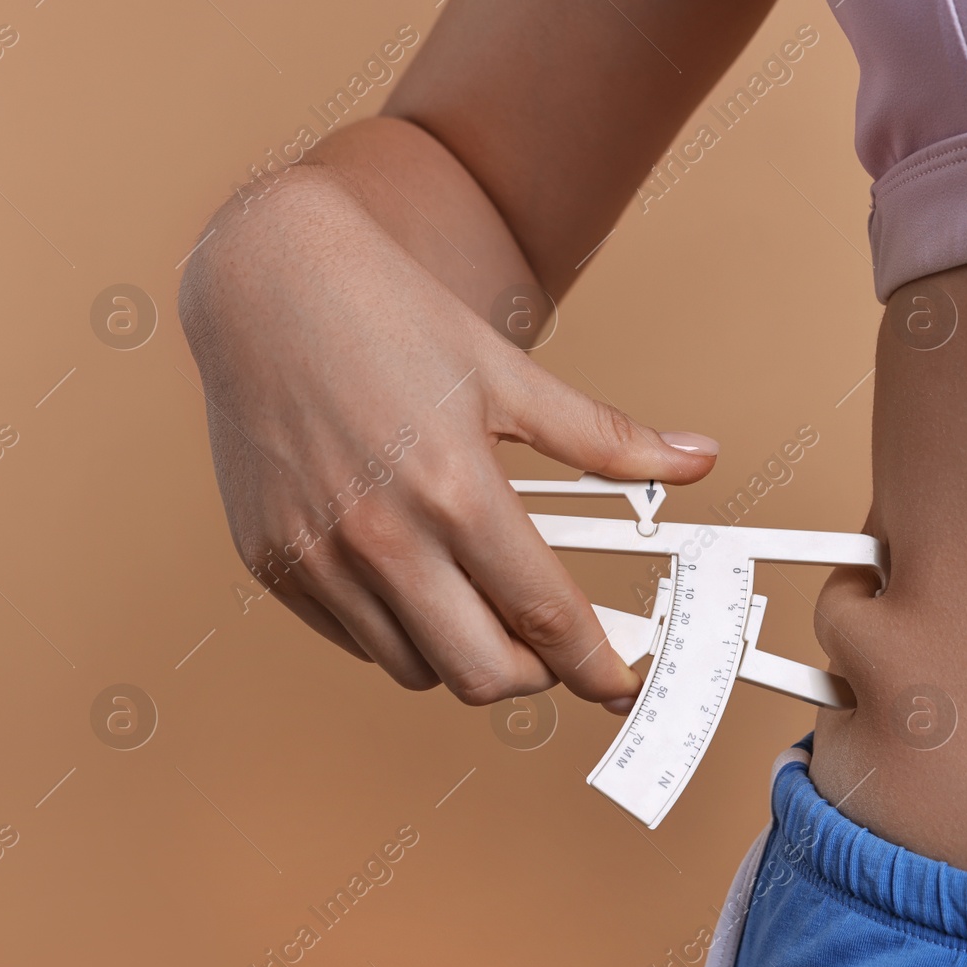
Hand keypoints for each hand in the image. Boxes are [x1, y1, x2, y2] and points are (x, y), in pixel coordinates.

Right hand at [178, 168, 716, 711]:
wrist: (266, 283)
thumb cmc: (390, 318)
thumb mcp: (511, 375)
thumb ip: (607, 439)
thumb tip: (700, 460)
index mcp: (456, 490)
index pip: (545, 618)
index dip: (594, 666)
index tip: (618, 683)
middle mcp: (382, 536)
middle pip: (482, 674)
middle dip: (534, 673)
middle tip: (552, 641)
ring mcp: (318, 557)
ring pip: (415, 670)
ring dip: (463, 653)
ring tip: (478, 593)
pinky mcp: (271, 564)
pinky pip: (352, 639)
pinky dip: (397, 630)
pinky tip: (413, 576)